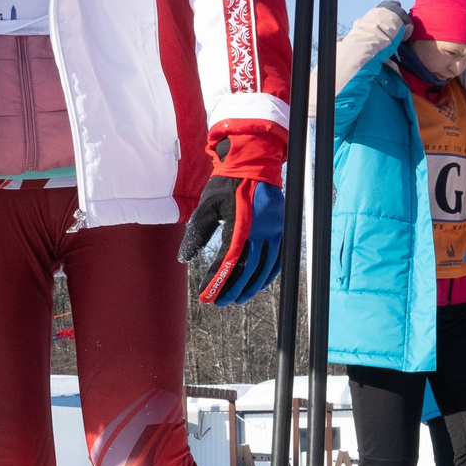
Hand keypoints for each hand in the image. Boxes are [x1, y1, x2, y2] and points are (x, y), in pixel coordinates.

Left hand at [180, 173, 287, 306]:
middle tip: (221, 302)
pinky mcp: (281, 228)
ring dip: (252, 286)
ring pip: (265, 267)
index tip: (206, 295)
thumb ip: (197, 233)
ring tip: (239, 299)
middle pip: (247, 269)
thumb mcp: (206, 206)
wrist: (253, 163)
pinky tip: (259, 284)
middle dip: (233, 288)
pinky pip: (278, 258)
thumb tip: (184, 258)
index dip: (217, 281)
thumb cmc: (226, 184)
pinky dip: (269, 274)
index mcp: (240, 225)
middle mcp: (260, 230)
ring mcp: (274, 230)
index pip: (227, 261)